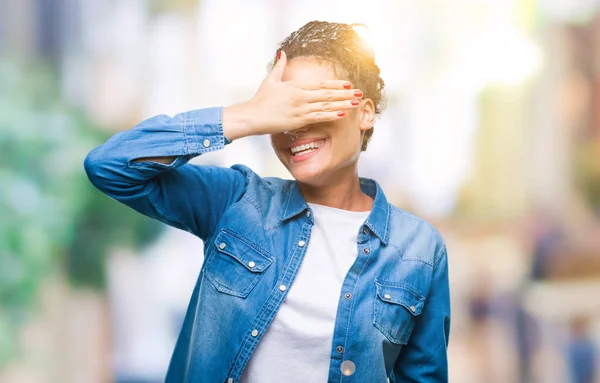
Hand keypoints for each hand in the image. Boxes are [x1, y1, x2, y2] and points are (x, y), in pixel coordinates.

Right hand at [223, 51, 362, 139]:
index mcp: (296, 86)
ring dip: (342, 104)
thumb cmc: (261, 100)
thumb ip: (279, 67)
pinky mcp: (298, 120)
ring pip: (326, 105)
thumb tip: (282, 54)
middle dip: (345, 94)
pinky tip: (341, 115)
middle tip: (359, 93)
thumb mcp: (270, 80)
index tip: (348, 84)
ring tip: (355, 104)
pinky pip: (318, 117)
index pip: (321, 83)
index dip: (336, 84)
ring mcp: (301, 108)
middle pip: (328, 93)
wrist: (252, 115)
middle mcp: (301, 96)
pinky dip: (330, 115)